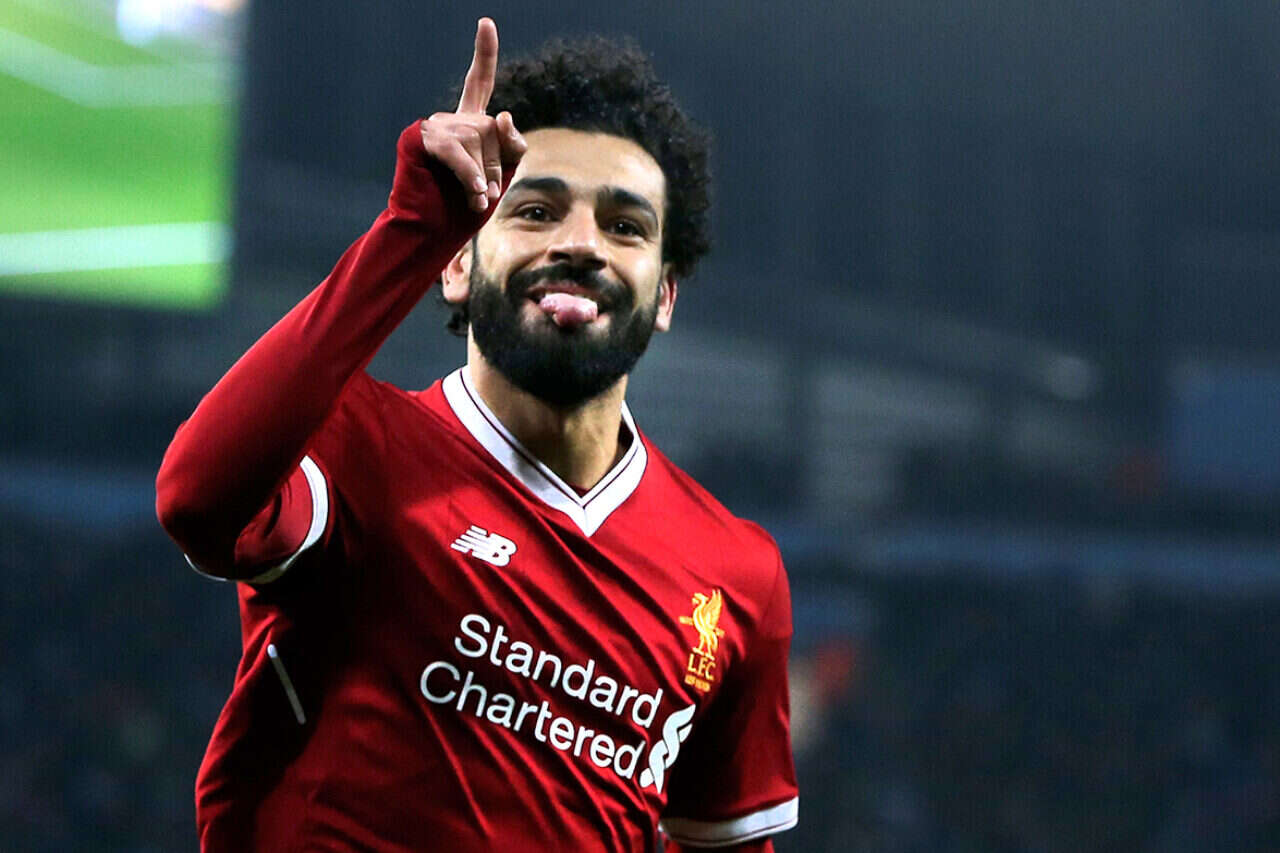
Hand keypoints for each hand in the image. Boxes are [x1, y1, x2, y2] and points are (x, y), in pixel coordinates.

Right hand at [419, 17, 526, 211]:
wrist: (430, 231)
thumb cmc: (462, 208)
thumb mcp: (500, 174)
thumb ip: (512, 145)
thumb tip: (504, 115)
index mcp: (468, 123)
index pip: (480, 83)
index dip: (484, 53)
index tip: (487, 22)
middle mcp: (450, 119)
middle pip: (494, 128)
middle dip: (498, 167)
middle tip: (485, 193)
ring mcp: (433, 127)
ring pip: (479, 139)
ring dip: (485, 176)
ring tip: (475, 197)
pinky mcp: (419, 141)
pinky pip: (458, 150)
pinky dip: (470, 174)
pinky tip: (475, 193)